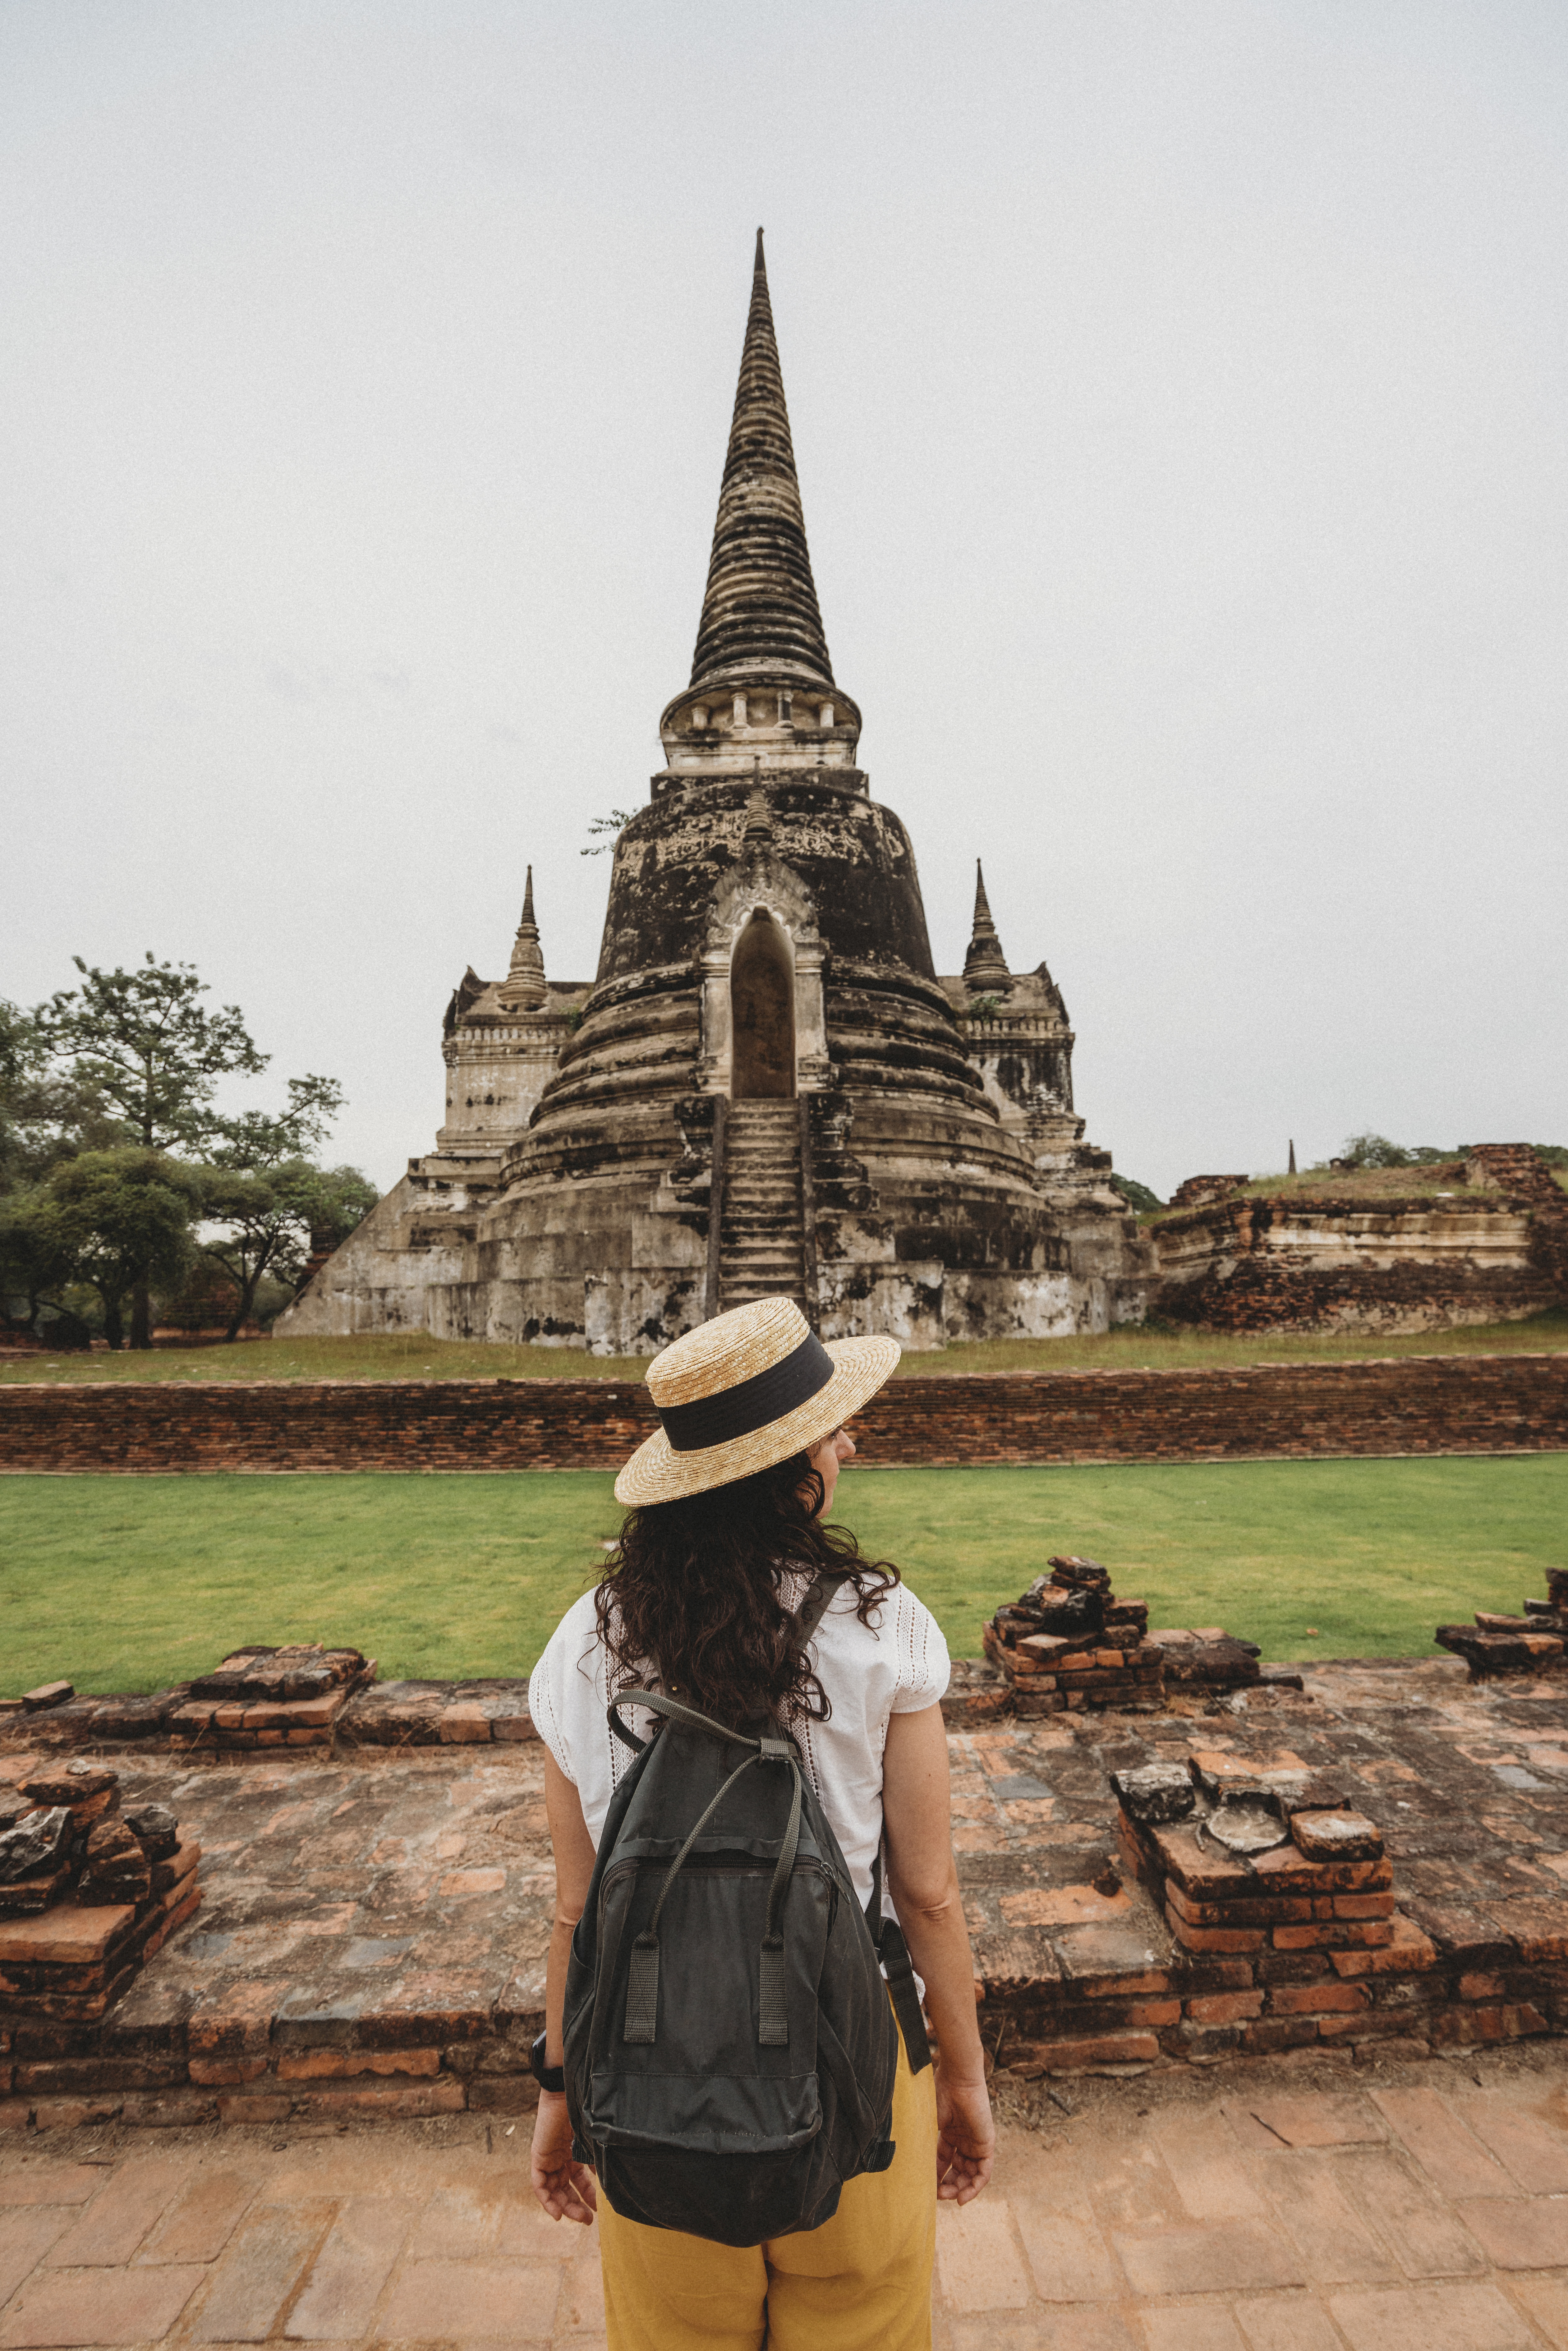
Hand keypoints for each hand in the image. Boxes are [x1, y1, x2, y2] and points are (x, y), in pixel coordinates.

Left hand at [529, 2091, 597, 2223]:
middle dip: (577, 2206)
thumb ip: (597, 2159)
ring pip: (553, 2191)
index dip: (588, 2196)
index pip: (579, 2181)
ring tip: (579, 2217)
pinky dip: (547, 2201)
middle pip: (566, 2189)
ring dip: (565, 2207)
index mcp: (573, 2153)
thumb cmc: (582, 2110)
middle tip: (589, 2220)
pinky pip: (539, 2186)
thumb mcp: (593, 2140)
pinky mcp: (538, 2158)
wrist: (566, 2091)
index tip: (599, 2210)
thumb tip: (610, 2180)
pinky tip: (557, 2213)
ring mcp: (548, 2159)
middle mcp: (560, 2158)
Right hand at [934, 2069, 994, 2203]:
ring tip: (949, 2197)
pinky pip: (984, 2172)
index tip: (927, 2189)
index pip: (944, 2162)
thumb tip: (909, 2165)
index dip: (936, 2177)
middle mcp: (964, 2140)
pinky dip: (974, 2187)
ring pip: (971, 2175)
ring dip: (961, 2189)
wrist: (957, 2078)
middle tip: (939, 2195)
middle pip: (959, 2171)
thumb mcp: (929, 2124)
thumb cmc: (940, 2094)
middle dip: (949, 2186)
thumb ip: (924, 2144)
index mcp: (950, 2133)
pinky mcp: (986, 2144)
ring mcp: (976, 2142)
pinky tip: (963, 2197)